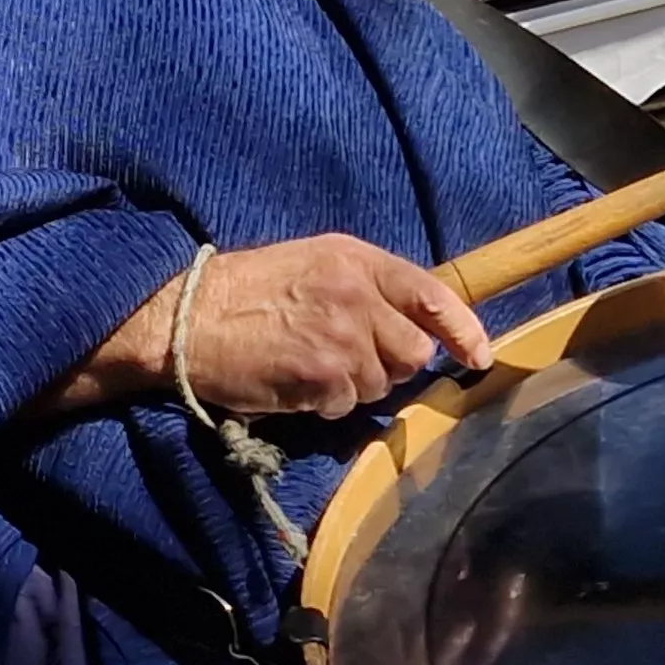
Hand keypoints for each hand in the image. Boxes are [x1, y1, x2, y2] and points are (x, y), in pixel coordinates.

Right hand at [91, 235, 491, 421]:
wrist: (185, 318)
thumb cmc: (241, 293)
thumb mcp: (309, 265)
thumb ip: (360, 287)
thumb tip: (406, 328)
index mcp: (355, 259)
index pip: (432, 293)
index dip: (462, 329)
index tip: (478, 356)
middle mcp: (357, 293)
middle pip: (414, 350)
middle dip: (390, 366)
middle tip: (349, 363)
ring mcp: (342, 335)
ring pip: (381, 383)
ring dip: (353, 387)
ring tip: (310, 369)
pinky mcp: (323, 374)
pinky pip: (347, 405)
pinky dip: (325, 404)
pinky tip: (294, 385)